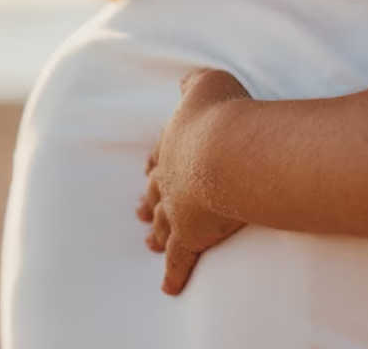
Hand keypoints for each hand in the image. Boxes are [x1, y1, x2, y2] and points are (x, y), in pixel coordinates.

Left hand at [137, 69, 250, 294]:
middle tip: (139, 210)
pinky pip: (179, 259)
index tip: (149, 169)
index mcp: (174, 144)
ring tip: (148, 241)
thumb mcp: (208, 82)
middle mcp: (170, 177)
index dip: (156, 162)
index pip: (160, 156)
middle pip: (155, 192)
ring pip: (161, 225)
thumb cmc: (222, 113)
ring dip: (155, 233)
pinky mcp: (191, 235)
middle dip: (148, 201)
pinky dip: (173, 273)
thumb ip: (195, 81)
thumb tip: (185, 80)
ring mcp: (177, 208)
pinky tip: (169, 286)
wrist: (228, 149)